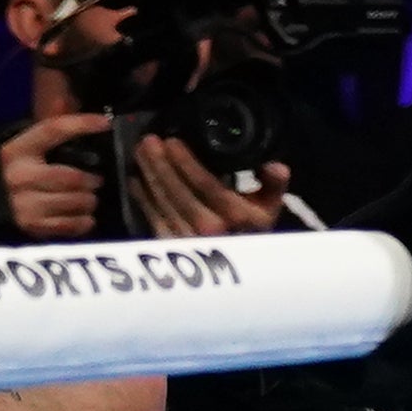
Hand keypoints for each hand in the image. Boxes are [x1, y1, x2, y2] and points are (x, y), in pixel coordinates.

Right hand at [0, 115, 106, 241]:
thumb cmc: (5, 171)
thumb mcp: (20, 146)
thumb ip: (45, 127)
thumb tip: (64, 99)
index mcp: (18, 150)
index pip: (53, 130)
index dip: (82, 124)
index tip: (105, 123)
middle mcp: (20, 176)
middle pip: (71, 176)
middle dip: (91, 179)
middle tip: (97, 180)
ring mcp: (23, 204)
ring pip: (73, 201)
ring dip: (89, 200)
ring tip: (90, 198)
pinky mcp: (28, 227)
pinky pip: (66, 225)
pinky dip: (82, 222)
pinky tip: (85, 218)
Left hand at [128, 134, 289, 238]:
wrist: (238, 269)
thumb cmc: (253, 230)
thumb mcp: (271, 206)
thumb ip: (275, 184)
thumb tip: (275, 165)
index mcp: (234, 214)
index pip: (205, 184)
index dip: (186, 163)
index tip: (171, 142)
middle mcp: (208, 228)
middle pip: (178, 191)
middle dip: (161, 164)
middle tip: (148, 141)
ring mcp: (185, 238)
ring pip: (163, 203)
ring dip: (149, 176)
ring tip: (140, 153)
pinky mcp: (170, 245)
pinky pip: (153, 218)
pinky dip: (143, 199)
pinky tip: (136, 181)